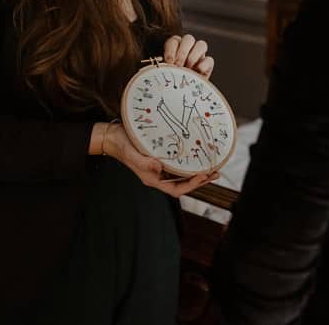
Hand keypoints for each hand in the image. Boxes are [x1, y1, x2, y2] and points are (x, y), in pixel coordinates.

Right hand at [97, 122, 218, 196]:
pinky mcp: (159, 158)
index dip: (191, 185)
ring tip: (211, 168)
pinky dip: (188, 162)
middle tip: (216, 173)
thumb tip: (159, 168)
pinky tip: (195, 157)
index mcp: (152, 179)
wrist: (112, 137)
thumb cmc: (121, 146)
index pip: (176, 189)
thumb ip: (144, 163)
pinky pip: (177, 164)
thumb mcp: (132, 154)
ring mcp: (159, 168)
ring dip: (197, 172)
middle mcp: (158, 176)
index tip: (203, 175)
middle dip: (200, 180)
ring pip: (182, 175)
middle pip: (183, 184)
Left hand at [164, 34, 214, 77]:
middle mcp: (188, 49)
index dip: (171, 50)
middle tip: (178, 65)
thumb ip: (165, 67)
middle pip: (189, 39)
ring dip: (194, 56)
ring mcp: (199, 56)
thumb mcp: (165, 73)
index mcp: (175, 48)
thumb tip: (164, 66)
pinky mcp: (208, 65)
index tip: (168, 62)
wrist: (181, 93)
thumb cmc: (171, 82)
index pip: (174, 41)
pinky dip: (204, 65)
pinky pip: (210, 60)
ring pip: (201, 45)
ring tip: (188, 69)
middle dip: (183, 52)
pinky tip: (197, 72)